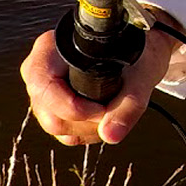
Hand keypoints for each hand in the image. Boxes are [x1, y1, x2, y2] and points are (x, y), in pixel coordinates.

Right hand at [19, 22, 174, 145]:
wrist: (143, 51)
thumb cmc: (140, 53)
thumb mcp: (142, 75)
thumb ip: (128, 105)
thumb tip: (110, 135)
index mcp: (53, 50)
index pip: (44, 88)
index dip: (72, 106)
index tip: (103, 109)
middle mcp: (42, 69)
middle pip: (48, 113)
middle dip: (85, 121)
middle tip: (114, 110)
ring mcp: (46, 90)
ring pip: (56, 126)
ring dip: (89, 129)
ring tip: (114, 111)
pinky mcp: (55, 106)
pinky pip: (64, 131)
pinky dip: (88, 131)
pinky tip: (106, 117)